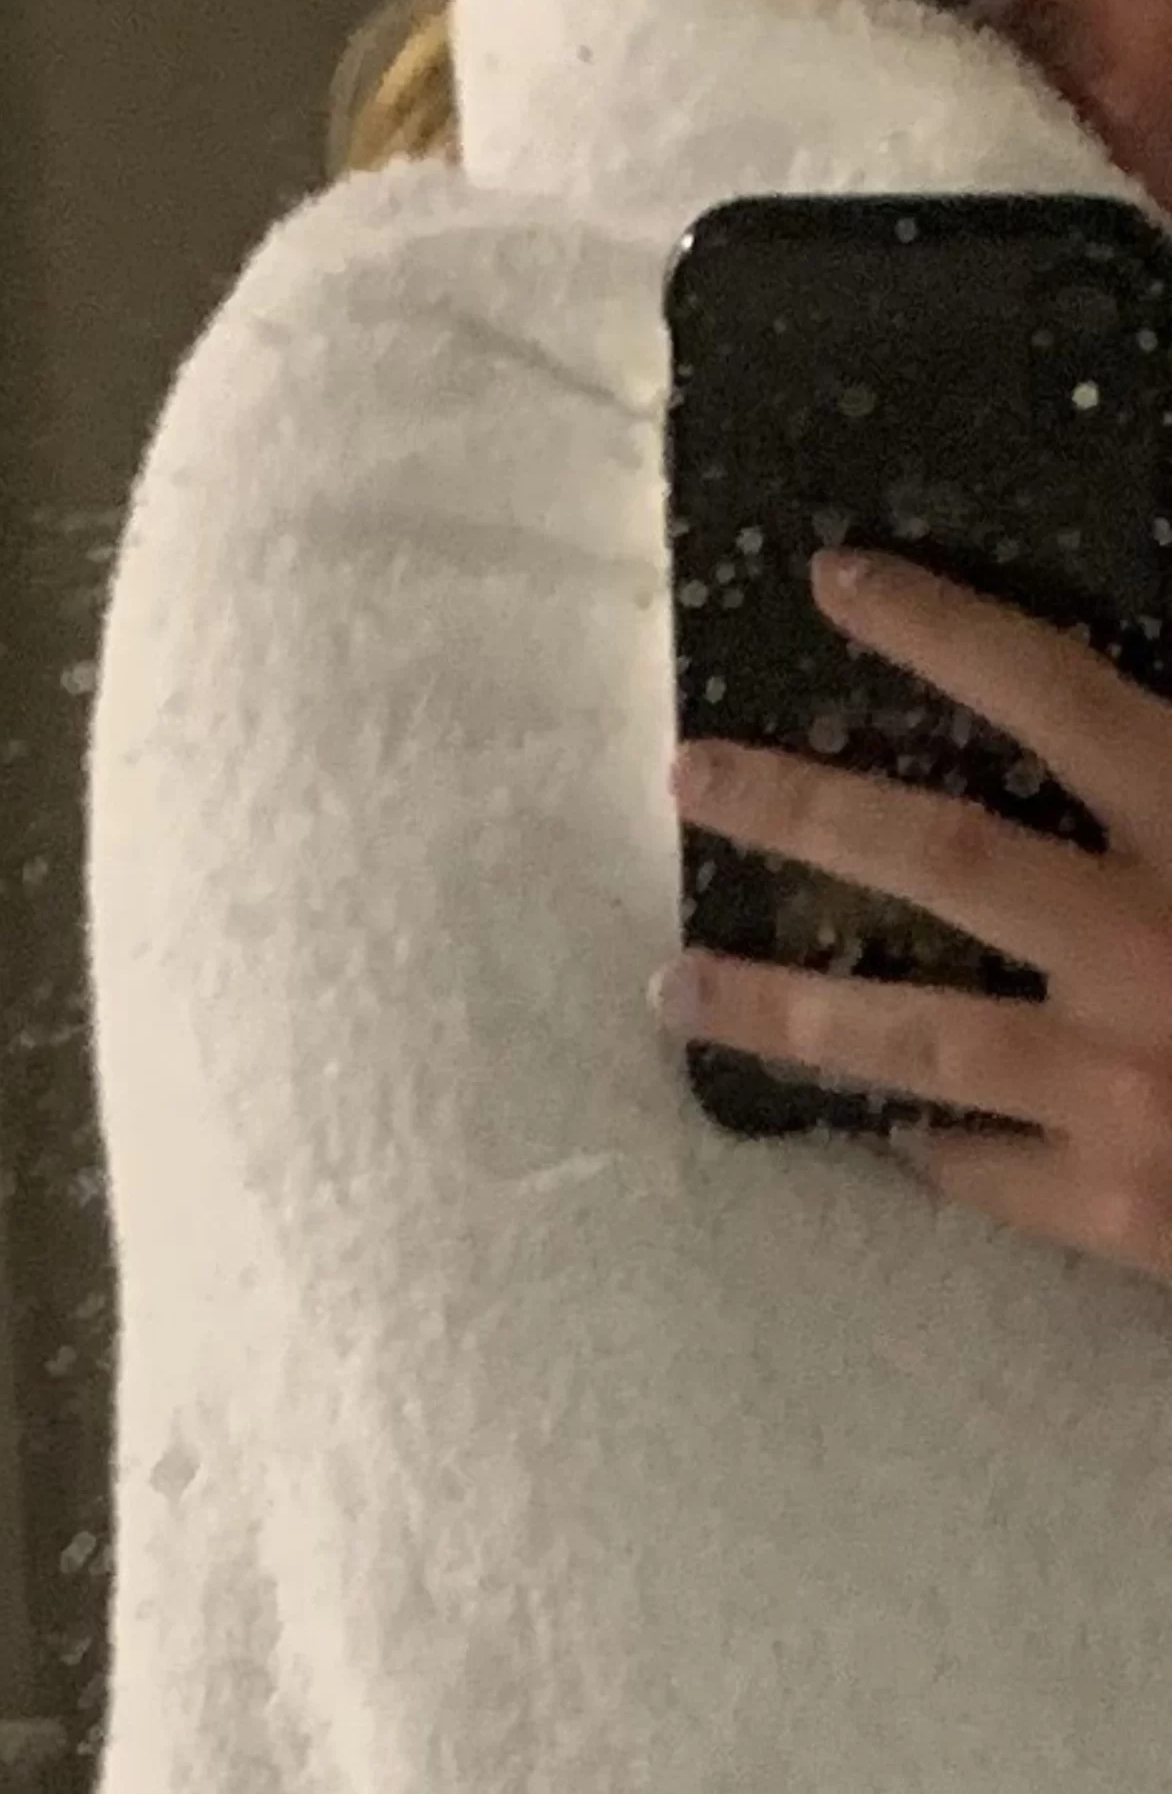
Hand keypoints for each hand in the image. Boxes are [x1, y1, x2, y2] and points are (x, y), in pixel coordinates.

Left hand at [651, 547, 1171, 1283]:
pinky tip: (865, 1133)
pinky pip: (981, 1172)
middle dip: (799, 809)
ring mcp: (1120, 1088)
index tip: (835, 582)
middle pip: (934, 859)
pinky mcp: (1117, 1212)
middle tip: (685, 775)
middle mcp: (1148, 945)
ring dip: (778, 1009)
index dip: (942, 630)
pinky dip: (922, 1147)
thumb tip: (1103, 733)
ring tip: (670, 988)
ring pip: (908, 1036)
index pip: (1057, 695)